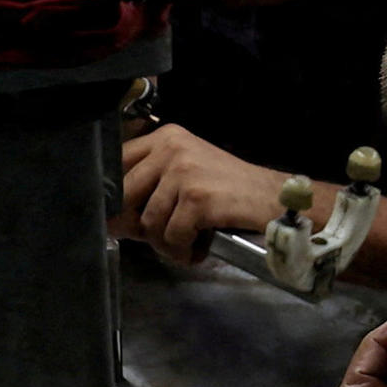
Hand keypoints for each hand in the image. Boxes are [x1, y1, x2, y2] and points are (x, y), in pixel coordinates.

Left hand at [111, 123, 283, 265]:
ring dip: (165, 243)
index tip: (124, 216)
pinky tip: (197, 249)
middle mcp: (172, 148)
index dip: (114, 195)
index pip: (119, 162)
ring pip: (149, 221)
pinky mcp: (197, 198)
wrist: (272, 198)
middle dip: (137, 225)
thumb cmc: (230, 189)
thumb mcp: (189, 170)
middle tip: (158, 238)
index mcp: (167, 137)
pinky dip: (183, 250)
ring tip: (185, 245)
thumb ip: (153, 183)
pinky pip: (172, 235)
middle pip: (126, 194)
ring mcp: (184, 172)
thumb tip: (114, 219)